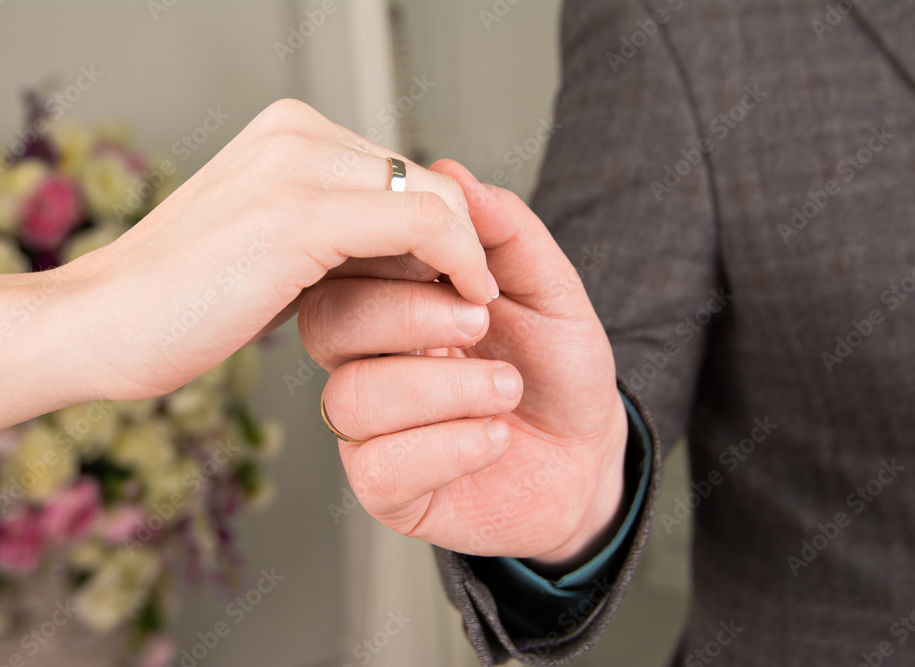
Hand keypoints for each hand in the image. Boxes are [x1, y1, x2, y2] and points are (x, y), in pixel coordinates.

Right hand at [64, 100, 496, 401]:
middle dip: (457, 241)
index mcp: (286, 134)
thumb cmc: (175, 302)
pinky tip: (465, 300)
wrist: (97, 327)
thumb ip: (325, 234)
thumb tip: (394, 250)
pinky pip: (424, 223)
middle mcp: (295, 133)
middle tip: (468, 299)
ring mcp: (296, 165)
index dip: (441, 227)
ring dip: (464, 255)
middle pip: (425, 179)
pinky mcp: (300, 213)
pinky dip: (460, 260)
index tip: (459, 279)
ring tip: (464, 309)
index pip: (400, 171)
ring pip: (435, 195)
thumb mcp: (264, 250)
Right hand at [298, 160, 627, 567]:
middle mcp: (369, 362)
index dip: (396, 257)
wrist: (587, 458)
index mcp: (394, 306)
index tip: (465, 269)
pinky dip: (448, 446)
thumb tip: (452, 171)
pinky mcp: (388, 489)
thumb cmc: (558, 371)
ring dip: (442, 389)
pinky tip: (494, 437)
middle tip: (481, 323)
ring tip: (506, 390)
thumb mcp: (549, 290)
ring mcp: (371, 429)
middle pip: (327, 323)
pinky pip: (377, 468)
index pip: (347, 266)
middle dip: (410, 316)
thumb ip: (506, 233)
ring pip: (351, 399)